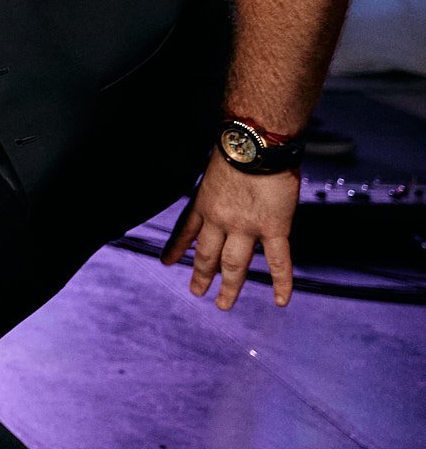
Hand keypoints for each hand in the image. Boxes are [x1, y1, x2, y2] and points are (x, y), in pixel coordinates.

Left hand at [162, 147, 298, 307]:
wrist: (255, 144)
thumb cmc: (237, 147)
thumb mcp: (214, 169)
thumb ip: (217, 186)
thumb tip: (224, 187)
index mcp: (204, 203)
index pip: (186, 230)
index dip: (176, 248)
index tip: (166, 262)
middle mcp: (220, 220)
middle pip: (207, 254)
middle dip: (200, 275)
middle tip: (197, 292)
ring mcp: (246, 227)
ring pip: (234, 265)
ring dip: (229, 287)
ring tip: (222, 304)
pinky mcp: (273, 228)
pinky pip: (278, 261)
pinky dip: (281, 283)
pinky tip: (280, 301)